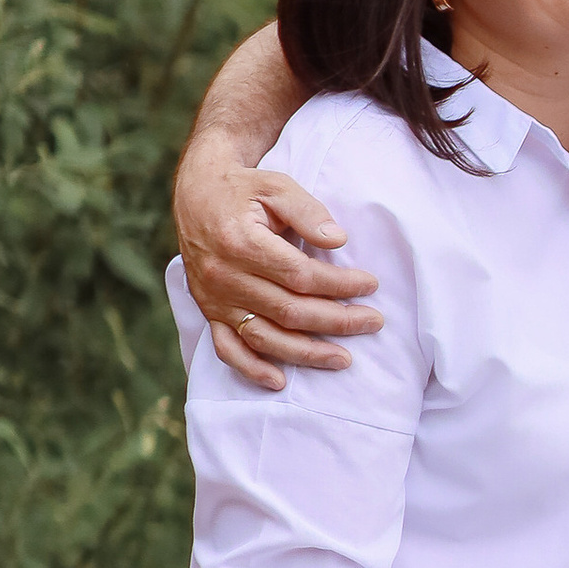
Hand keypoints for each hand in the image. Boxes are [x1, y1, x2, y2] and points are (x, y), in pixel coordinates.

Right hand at [179, 163, 381, 391]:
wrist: (196, 193)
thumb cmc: (244, 189)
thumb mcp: (277, 186)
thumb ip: (308, 211)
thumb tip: (338, 241)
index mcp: (241, 242)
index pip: (300, 276)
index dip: (339, 285)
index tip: (370, 285)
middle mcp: (224, 276)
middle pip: (289, 311)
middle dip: (336, 321)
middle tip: (373, 322)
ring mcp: (214, 299)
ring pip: (264, 337)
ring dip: (306, 354)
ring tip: (343, 359)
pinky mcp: (208, 311)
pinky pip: (227, 349)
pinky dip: (252, 369)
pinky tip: (279, 381)